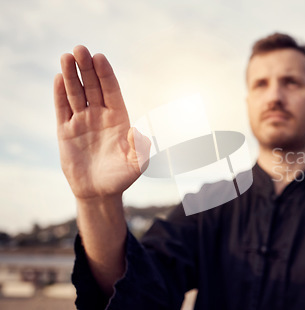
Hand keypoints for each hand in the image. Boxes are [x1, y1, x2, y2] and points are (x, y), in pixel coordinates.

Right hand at [54, 46, 149, 200]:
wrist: (99, 192)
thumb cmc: (122, 177)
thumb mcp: (138, 164)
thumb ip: (142, 148)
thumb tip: (138, 132)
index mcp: (119, 118)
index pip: (112, 90)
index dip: (106, 74)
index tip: (100, 57)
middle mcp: (100, 115)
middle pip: (93, 86)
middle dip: (87, 68)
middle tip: (80, 49)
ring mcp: (82, 121)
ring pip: (76, 93)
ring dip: (71, 76)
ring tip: (67, 57)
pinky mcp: (66, 131)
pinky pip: (62, 109)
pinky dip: (60, 94)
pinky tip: (58, 78)